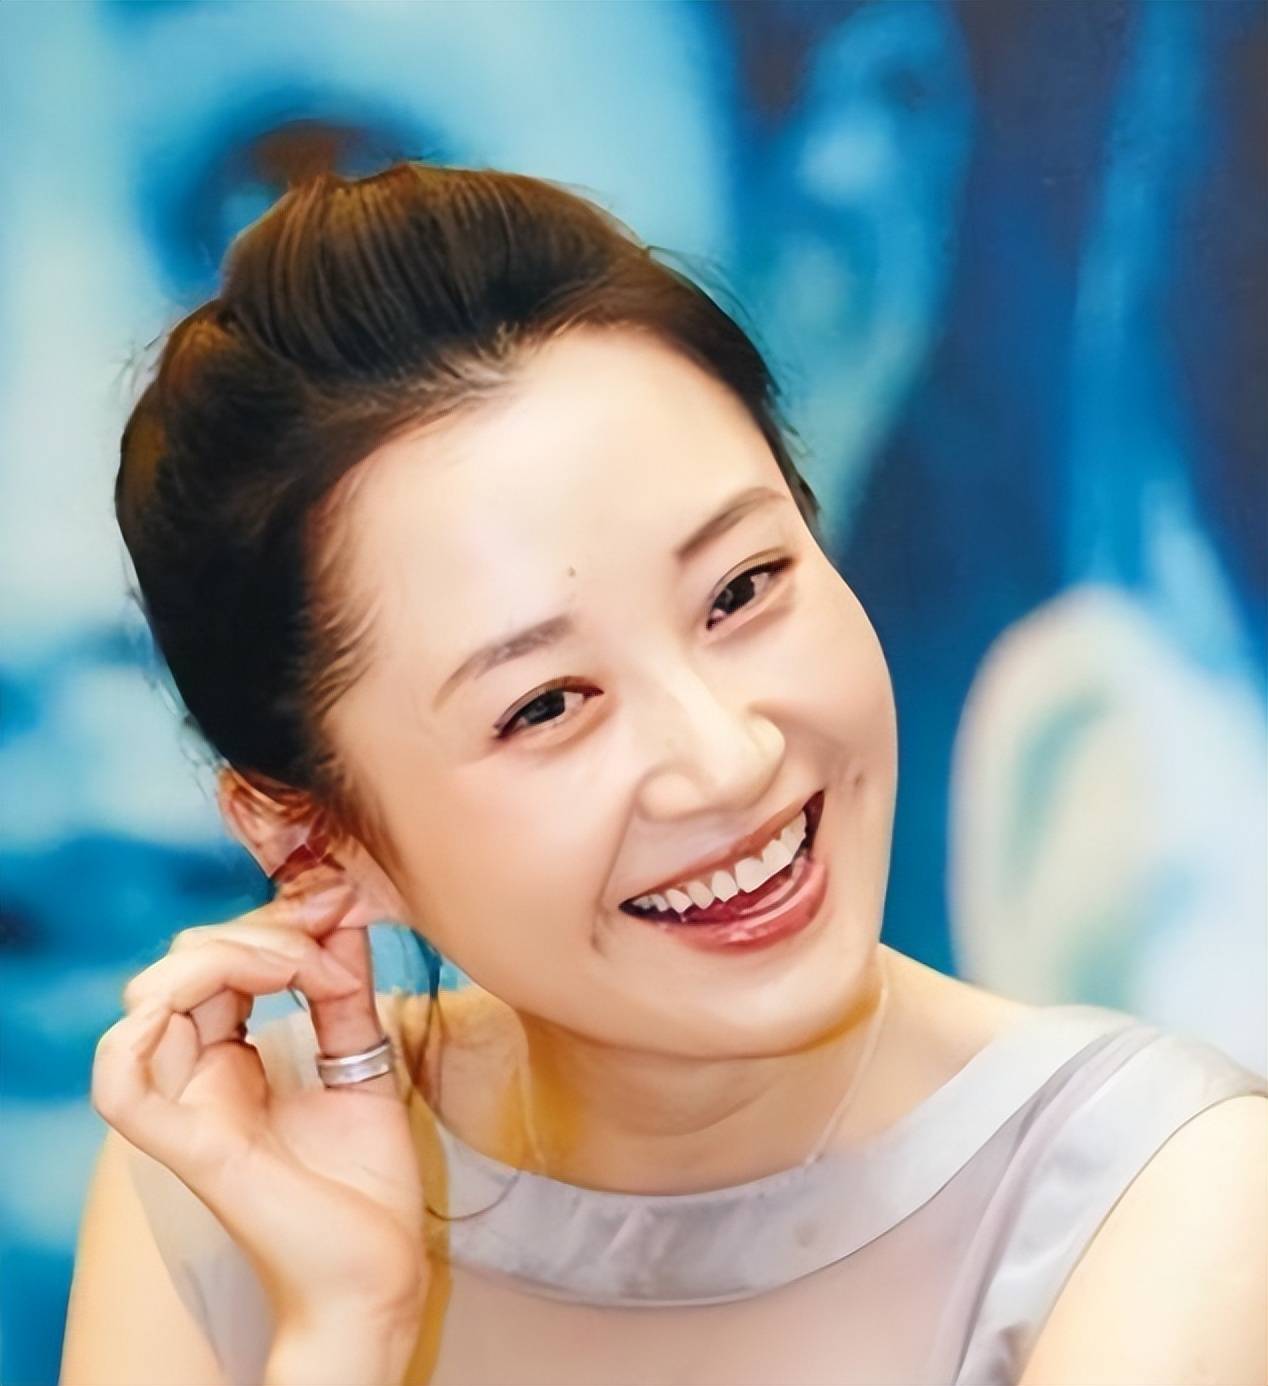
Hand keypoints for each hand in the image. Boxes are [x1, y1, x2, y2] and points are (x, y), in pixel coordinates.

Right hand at [91, 865, 427, 1330]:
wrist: (380, 1278)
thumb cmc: (366, 1186)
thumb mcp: (363, 1060)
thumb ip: (344, 989)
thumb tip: (342, 908)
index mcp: (233, 1061)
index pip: (220, 960)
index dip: (276, 918)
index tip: (343, 898)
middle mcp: (202, 1081)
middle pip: (189, 964)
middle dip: (265, 927)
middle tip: (335, 926)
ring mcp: (192, 1111)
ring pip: (157, 999)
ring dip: (232, 955)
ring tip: (307, 967)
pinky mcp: (195, 1147)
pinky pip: (123, 1087)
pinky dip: (138, 1032)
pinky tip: (212, 994)